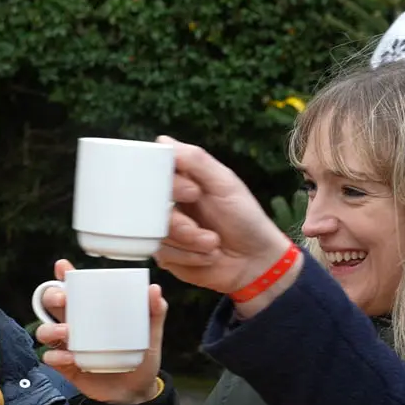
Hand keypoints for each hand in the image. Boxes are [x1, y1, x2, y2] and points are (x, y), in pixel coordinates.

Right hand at [34, 259, 167, 404]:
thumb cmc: (140, 358)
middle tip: (62, 298)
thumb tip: (154, 290)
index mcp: (92, 312)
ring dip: (50, 328)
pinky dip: (55, 356)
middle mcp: (75, 325)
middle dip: (51, 296)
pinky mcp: (66, 367)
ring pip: (45, 330)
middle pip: (52, 304)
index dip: (64, 276)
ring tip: (67, 332)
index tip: (63, 267)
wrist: (136, 393)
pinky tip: (68, 358)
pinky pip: (51, 358)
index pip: (74, 289)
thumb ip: (154, 313)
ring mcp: (68, 346)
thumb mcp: (150, 335)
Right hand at [152, 136, 297, 296]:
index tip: (193, 192)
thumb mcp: (225, 184)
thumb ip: (195, 160)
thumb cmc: (245, 219)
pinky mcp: (166, 254)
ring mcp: (166, 229)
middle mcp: (169, 203)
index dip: (170, 184)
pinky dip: (189, 256)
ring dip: (190, 241)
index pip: (155, 172)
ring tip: (214, 242)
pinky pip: (162, 253)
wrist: (255, 262)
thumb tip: (162, 142)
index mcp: (182, 180)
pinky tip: (207, 255)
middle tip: (205, 228)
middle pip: (149, 206)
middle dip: (181, 222)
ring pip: (156, 232)